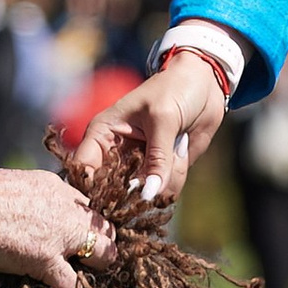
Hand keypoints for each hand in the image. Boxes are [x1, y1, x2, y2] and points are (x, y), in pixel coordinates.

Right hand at [0, 156, 115, 287]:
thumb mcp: (7, 185)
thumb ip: (24, 198)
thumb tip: (18, 212)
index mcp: (53, 186)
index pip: (84, 206)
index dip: (81, 223)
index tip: (73, 236)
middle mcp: (64, 206)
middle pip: (104, 226)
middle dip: (99, 243)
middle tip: (87, 259)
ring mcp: (59, 234)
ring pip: (104, 253)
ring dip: (96, 267)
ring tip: (86, 279)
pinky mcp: (45, 259)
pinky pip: (74, 284)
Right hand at [70, 57, 228, 205]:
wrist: (204, 84)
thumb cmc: (174, 89)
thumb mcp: (163, 119)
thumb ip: (157, 158)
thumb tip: (149, 195)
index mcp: (103, 134)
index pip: (84, 170)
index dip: (90, 191)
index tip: (108, 204)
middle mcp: (116, 154)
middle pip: (110, 192)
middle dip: (132, 194)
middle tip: (152, 183)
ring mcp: (138, 165)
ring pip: (142, 194)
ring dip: (162, 181)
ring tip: (176, 149)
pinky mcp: (160, 171)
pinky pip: (165, 190)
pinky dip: (176, 178)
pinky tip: (182, 152)